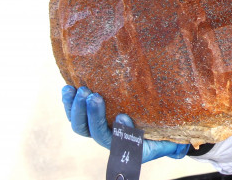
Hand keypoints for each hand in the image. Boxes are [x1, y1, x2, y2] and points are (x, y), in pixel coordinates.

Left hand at [61, 85, 188, 161]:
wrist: (158, 132)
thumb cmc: (163, 134)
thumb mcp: (163, 139)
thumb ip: (159, 139)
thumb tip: (142, 128)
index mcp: (122, 145)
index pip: (113, 140)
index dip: (116, 129)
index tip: (123, 116)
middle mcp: (106, 137)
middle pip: (89, 131)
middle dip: (89, 114)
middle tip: (93, 95)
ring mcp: (96, 127)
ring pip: (79, 123)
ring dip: (76, 107)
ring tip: (78, 89)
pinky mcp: (91, 115)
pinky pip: (75, 111)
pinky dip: (70, 100)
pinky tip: (68, 87)